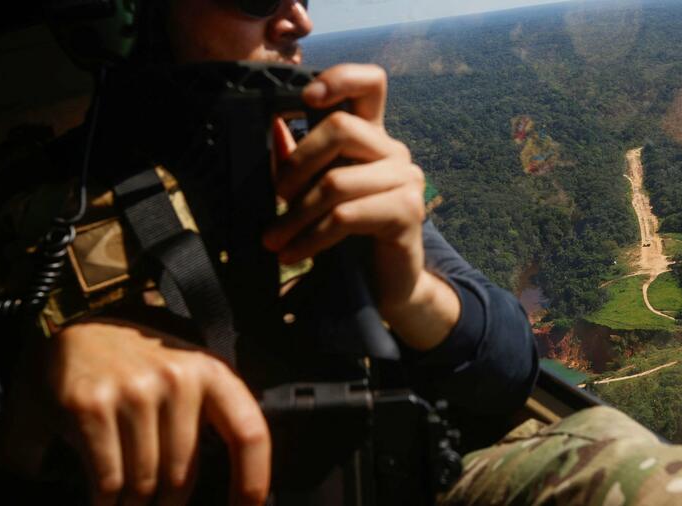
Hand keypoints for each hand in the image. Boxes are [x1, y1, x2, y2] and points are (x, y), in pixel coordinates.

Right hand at [0, 320, 269, 505]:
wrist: (79, 331)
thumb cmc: (144, 368)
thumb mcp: (191, 378)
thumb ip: (214, 421)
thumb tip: (236, 491)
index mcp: (212, 374)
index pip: (249, 434)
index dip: (253, 481)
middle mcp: (177, 380)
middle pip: (184, 477)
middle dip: (170, 505)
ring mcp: (133, 393)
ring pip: (144, 484)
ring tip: (129, 501)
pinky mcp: (91, 407)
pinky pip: (108, 481)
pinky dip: (104, 502)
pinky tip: (102, 500)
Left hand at [263, 64, 459, 349]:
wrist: (386, 288)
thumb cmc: (351, 239)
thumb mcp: (318, 196)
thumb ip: (301, 163)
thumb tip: (275, 128)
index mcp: (373, 140)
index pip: (370, 84)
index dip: (340, 78)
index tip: (306, 97)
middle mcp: (394, 153)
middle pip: (341, 126)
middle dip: (297, 164)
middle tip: (276, 198)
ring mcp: (406, 180)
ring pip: (337, 181)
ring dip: (296, 216)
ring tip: (274, 240)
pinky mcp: (408, 212)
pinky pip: (347, 215)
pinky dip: (312, 237)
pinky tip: (294, 254)